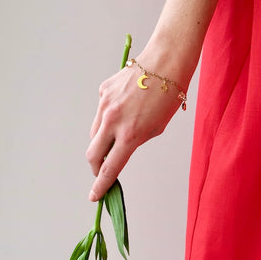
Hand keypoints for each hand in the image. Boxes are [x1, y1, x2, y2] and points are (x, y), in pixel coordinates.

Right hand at [86, 56, 184, 200]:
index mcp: (130, 135)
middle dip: (96, 167)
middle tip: (101, 171)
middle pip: (93, 155)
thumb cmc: (167, 98)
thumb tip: (117, 149)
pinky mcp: (102, 91)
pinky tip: (124, 108)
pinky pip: (100, 112)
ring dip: (102, 141)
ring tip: (119, 134)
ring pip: (94, 133)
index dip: (101, 185)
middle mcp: (112, 121)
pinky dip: (108, 117)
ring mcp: (104, 105)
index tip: (94, 196)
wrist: (165, 63)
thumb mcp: (156, 129)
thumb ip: (134, 142)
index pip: (110, 168)